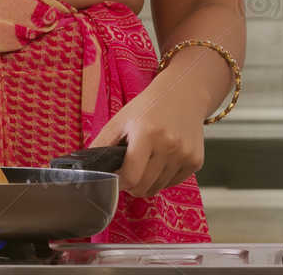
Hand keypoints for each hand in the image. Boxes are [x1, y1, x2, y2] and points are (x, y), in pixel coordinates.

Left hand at [87, 67, 205, 196]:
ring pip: (158, 188)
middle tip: (129, 171)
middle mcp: (169, 145)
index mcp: (147, 134)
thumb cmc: (149, 106)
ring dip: (148, 182)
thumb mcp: (121, 119)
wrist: (185, 93)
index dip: (119, 182)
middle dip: (132, 185)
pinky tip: (162, 160)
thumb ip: (102, 144)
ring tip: (146, 162)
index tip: (116, 177)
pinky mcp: (196, 161)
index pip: (130, 177)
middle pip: (144, 187)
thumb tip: (86, 168)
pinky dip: (164, 178)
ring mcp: (185, 154)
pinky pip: (173, 183)